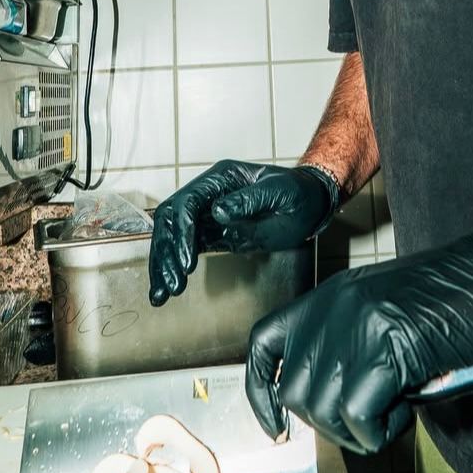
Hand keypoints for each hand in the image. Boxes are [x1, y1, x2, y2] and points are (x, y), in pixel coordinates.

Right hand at [148, 159, 337, 305]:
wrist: (310, 203)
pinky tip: (166, 288)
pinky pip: (185, 250)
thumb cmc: (298, 191)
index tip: (188, 260)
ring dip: (164, 263)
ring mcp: (209, 215)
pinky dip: (173, 268)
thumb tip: (218, 211)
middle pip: (172, 220)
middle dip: (167, 251)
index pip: (188, 202)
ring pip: (173, 237)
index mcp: (220, 179)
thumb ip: (248, 200)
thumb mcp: (279, 192)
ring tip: (162, 293)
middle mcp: (209, 196)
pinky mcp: (214, 234)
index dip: (184, 231)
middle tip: (174, 282)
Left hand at [245, 229, 472, 452]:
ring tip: (398, 407)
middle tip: (374, 416)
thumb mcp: (386, 314)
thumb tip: (327, 405)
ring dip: (359, 428)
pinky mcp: (385, 349)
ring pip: (323, 409)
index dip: (260, 391)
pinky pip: (358, 417)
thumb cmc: (457, 302)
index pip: (266, 343)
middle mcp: (335, 306)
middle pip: (295, 391)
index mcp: (331, 294)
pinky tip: (408, 408)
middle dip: (329, 422)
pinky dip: (382, 430)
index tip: (274, 425)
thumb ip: (350, 346)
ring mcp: (357, 325)